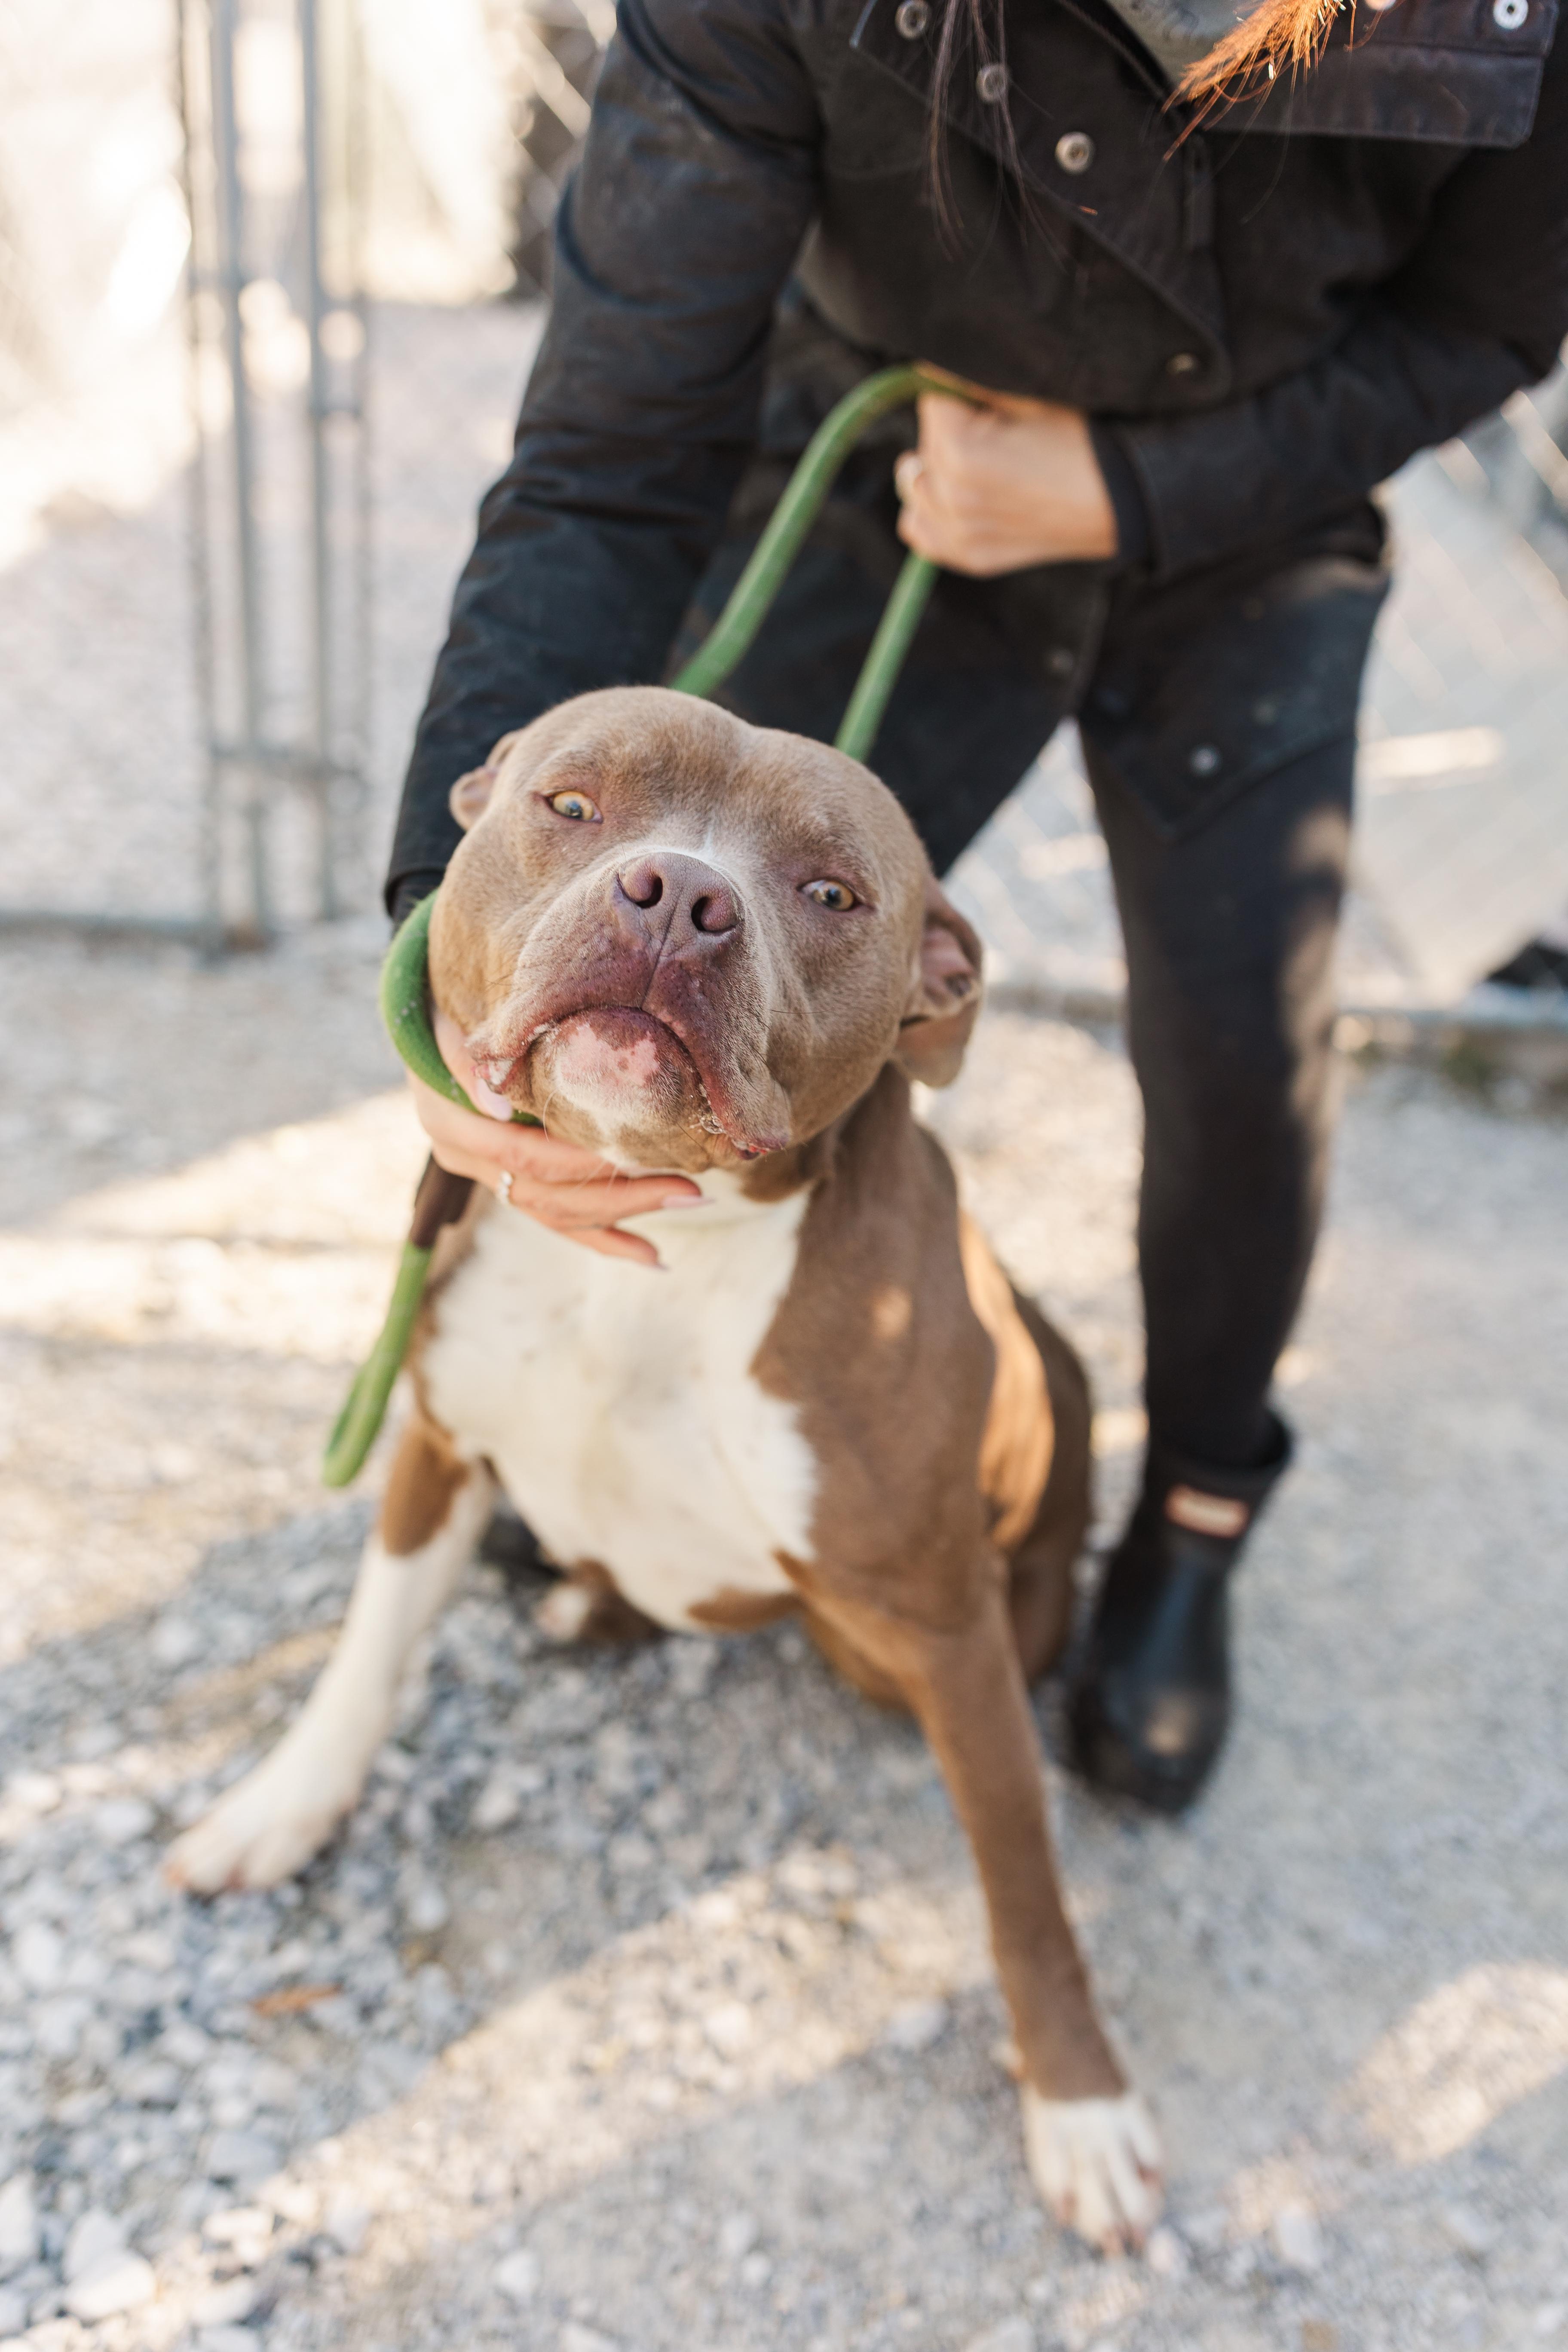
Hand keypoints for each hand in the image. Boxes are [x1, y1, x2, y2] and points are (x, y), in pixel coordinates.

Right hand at [408, 1008, 701, 1268]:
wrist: (428, 1023)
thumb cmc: (452, 1012)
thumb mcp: (456, 1026)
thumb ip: (475, 1060)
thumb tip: (497, 1103)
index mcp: (451, 1124)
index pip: (522, 1154)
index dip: (578, 1161)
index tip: (639, 1155)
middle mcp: (466, 1159)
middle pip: (549, 1195)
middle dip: (622, 1197)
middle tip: (689, 1192)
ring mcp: (490, 1177)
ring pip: (558, 1214)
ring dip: (625, 1218)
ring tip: (689, 1207)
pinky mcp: (511, 1185)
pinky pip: (559, 1221)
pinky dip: (605, 1238)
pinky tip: (650, 1255)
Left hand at [894, 372, 1116, 575]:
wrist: (1120, 499)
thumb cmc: (1081, 441)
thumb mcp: (1030, 397)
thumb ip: (974, 383)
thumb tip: (932, 369)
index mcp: (962, 453)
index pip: (930, 403)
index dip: (961, 398)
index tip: (992, 406)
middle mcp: (952, 499)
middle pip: (922, 446)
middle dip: (948, 434)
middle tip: (997, 439)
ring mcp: (960, 534)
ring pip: (915, 486)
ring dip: (937, 472)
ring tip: (981, 468)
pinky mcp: (971, 557)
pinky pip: (919, 529)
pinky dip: (932, 511)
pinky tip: (961, 498)